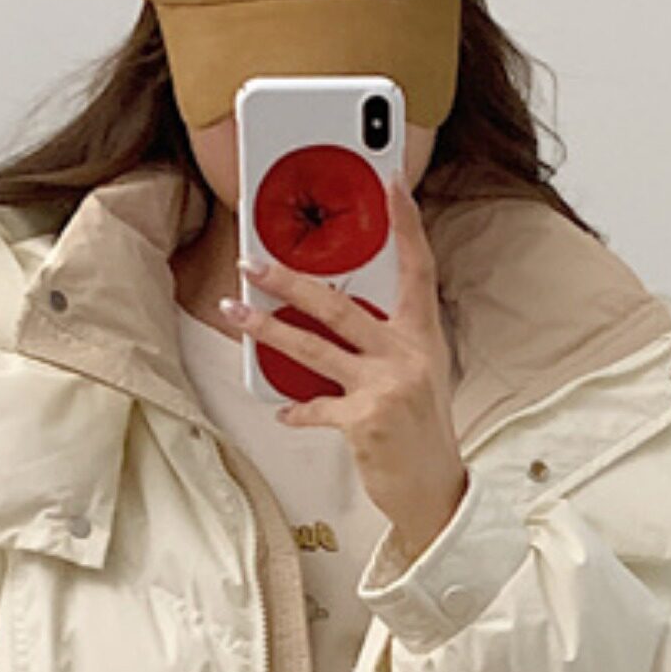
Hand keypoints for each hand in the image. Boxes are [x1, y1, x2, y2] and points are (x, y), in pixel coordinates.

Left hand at [219, 170, 467, 558]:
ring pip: (314, 347)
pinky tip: (283, 412)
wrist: (435, 488)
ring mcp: (386, 386)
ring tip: (235, 313)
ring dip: (267, 330)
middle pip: (340, 304)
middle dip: (289, 281)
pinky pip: (315, 406)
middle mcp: (407, 354)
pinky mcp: (366, 421)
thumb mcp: (418, 373)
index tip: (391, 183)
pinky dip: (297, 410)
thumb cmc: (421, 428)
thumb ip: (387, 340)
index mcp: (422, 335)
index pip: (417, 266)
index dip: (405, 223)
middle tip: (253, 263)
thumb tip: (336, 311)